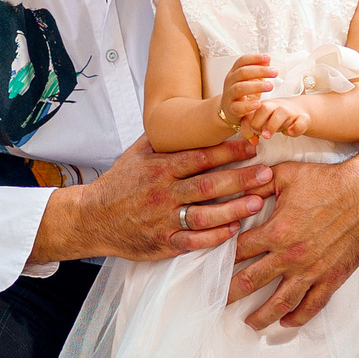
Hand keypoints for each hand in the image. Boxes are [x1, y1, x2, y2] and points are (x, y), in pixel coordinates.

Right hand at [42, 134, 272, 265]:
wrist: (91, 217)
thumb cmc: (118, 183)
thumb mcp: (136, 154)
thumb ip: (162, 138)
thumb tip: (182, 115)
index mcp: (160, 169)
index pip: (199, 157)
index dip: (228, 151)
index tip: (252, 145)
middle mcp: (163, 193)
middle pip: (208, 185)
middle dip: (240, 179)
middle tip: (266, 174)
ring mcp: (163, 219)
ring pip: (205, 215)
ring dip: (234, 209)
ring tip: (258, 202)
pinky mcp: (162, 242)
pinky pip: (193, 240)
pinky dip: (214, 236)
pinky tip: (234, 230)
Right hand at [217, 54, 276, 130]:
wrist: (230, 111)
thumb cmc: (244, 92)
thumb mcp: (251, 79)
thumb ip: (259, 69)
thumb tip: (267, 60)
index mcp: (235, 72)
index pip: (242, 61)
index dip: (255, 58)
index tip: (268, 58)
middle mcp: (230, 81)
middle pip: (242, 72)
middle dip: (260, 71)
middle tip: (275, 73)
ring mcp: (229, 95)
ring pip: (239, 88)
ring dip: (256, 86)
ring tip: (270, 86)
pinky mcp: (231, 109)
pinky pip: (237, 107)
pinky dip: (248, 106)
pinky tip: (258, 104)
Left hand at [230, 146, 358, 326]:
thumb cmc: (328, 181)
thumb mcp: (287, 174)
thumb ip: (257, 183)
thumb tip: (235, 187)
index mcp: (276, 231)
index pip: (239, 251)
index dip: (222, 259)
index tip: (211, 268)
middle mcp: (291, 255)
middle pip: (250, 282)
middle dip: (230, 294)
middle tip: (216, 302)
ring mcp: (312, 270)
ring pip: (280, 302)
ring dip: (261, 316)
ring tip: (249, 323)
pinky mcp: (332, 277)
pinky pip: (312, 305)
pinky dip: (297, 317)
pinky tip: (286, 321)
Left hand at [236, 94, 311, 138]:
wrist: (298, 109)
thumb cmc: (275, 117)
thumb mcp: (263, 121)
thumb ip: (253, 130)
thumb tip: (253, 142)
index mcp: (264, 106)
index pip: (252, 112)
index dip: (250, 123)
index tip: (252, 132)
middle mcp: (276, 107)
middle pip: (265, 108)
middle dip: (258, 121)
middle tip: (258, 134)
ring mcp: (290, 111)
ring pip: (282, 113)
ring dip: (272, 125)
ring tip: (267, 136)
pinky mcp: (303, 118)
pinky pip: (301, 121)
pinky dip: (296, 127)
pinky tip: (290, 133)